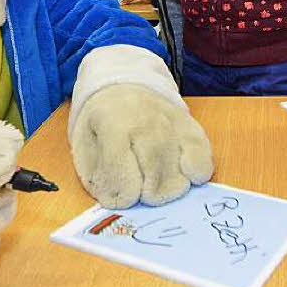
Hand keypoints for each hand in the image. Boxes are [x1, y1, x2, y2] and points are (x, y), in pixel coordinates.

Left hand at [71, 84, 213, 207]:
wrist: (122, 86)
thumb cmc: (101, 122)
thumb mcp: (83, 144)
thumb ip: (96, 174)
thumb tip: (114, 200)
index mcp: (112, 124)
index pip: (122, 174)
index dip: (120, 196)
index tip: (119, 197)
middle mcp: (146, 121)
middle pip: (155, 170)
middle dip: (149, 195)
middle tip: (143, 197)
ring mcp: (172, 122)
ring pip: (180, 166)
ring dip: (171, 188)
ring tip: (159, 189)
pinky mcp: (190, 126)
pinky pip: (203, 154)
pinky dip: (198, 172)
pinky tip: (186, 176)